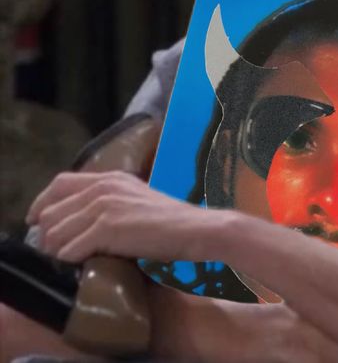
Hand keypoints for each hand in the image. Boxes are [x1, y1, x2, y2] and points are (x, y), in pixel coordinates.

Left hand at [27, 170, 222, 263]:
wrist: (195, 228)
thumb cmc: (169, 221)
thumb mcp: (136, 199)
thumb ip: (108, 202)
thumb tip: (78, 221)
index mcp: (110, 177)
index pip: (59, 184)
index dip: (42, 203)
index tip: (37, 222)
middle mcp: (103, 186)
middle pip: (51, 211)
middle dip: (48, 235)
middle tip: (59, 251)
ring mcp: (104, 206)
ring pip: (54, 233)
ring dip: (57, 251)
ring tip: (71, 261)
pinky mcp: (107, 228)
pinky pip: (68, 250)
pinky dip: (70, 261)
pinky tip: (84, 265)